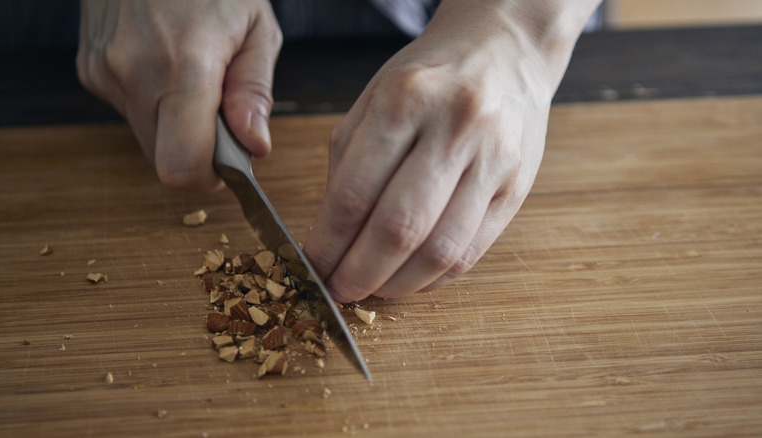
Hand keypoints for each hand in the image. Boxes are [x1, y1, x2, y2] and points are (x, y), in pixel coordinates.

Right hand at [76, 0, 281, 191]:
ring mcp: (105, 72)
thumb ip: (254, 93)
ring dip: (175, 127)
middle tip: (219, 116)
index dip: (209, 178)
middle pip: (163, 161)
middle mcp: (135, 74)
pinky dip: (153, 104)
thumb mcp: (257, 28)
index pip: (182, 167)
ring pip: (145, 139)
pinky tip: (166, 65)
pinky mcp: (90, 69)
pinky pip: (128, 111)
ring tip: (193, 79)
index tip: (230, 165)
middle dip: (196, 152)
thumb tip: (254, 147)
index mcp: (185, 67)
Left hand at [303, 0, 598, 301]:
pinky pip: (472, 251)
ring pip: (440, 251)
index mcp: (405, 101)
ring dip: (398, 285)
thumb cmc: (429, 78)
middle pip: (398, 229)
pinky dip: (435, 278)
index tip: (312, 266)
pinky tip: (411, 279)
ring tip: (374, 289)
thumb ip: (348, 165)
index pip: (353, 193)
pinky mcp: (518, 187)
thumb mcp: (373, 100)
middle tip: (339, 289)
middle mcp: (454, 127)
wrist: (505, 51)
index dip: (327, 244)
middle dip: (359, 274)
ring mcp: (493, 159)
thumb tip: (329, 237)